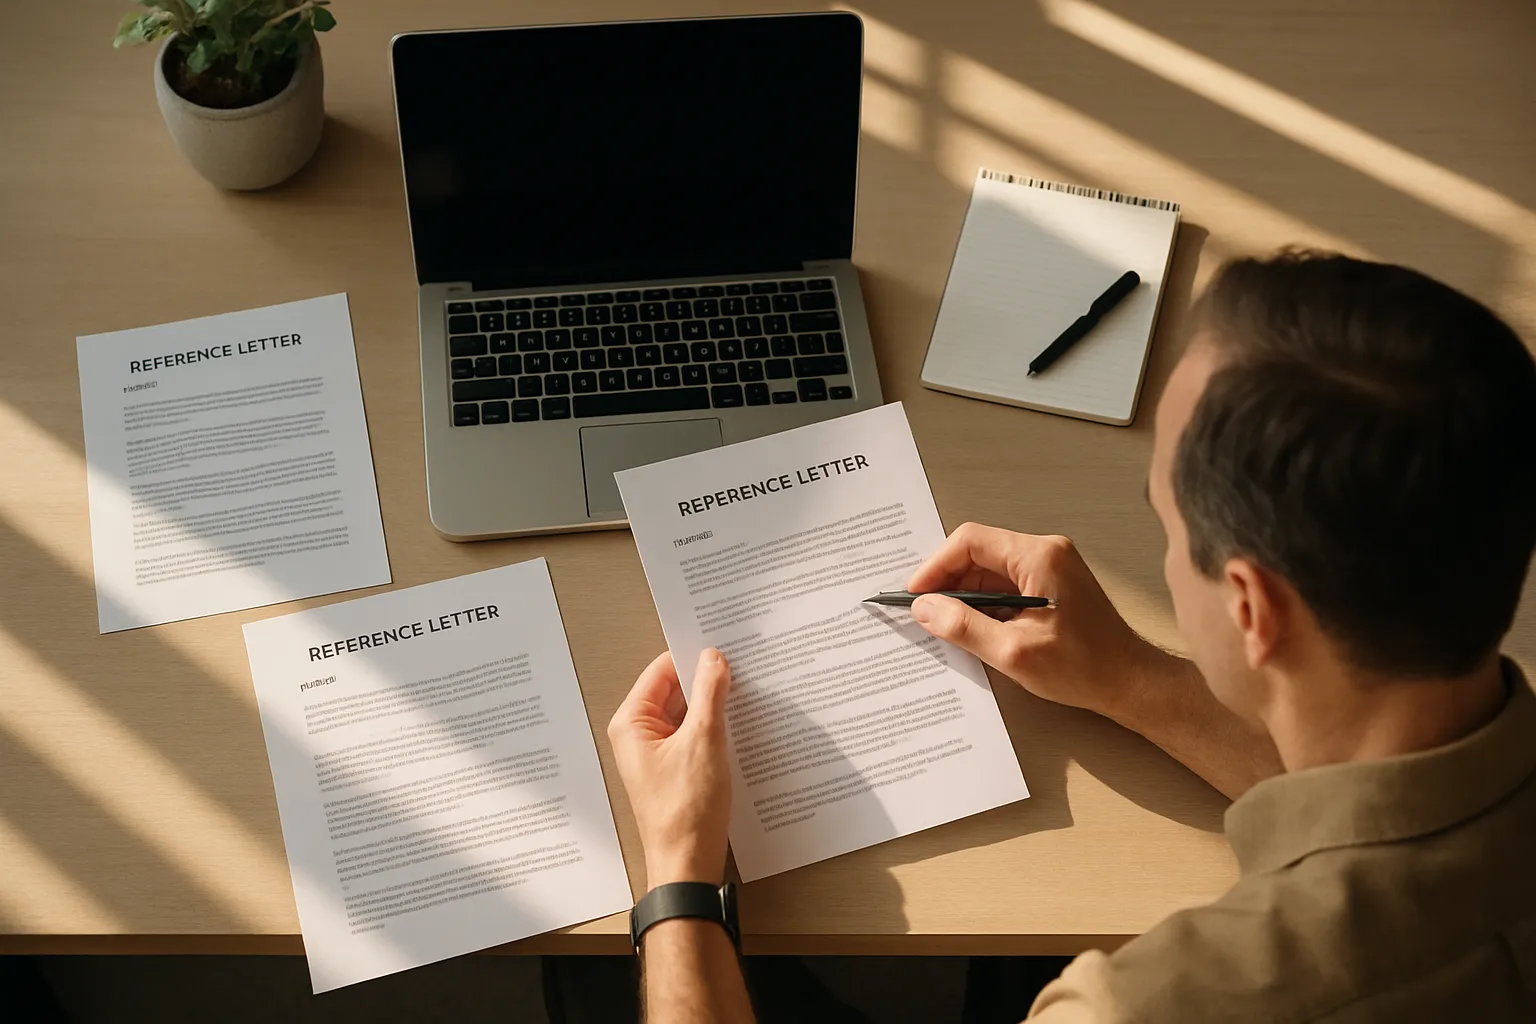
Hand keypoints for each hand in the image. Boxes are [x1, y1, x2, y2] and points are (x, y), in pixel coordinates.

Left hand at [608, 649, 733, 889]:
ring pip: (686, 713)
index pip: (661, 671)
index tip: (723, 644)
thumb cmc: (687, 809)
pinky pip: (693, 735)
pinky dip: (714, 726)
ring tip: (746, 689)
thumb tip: (714, 657)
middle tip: (742, 663)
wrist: (688, 864)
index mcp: (632, 723)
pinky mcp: (674, 769)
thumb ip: (709, 694)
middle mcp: (638, 735)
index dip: (691, 655)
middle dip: (705, 679)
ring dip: (712, 703)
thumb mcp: (703, 741)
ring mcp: (656, 753)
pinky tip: (740, 721)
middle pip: (674, 690)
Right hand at [906, 523, 1173, 721]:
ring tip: (942, 625)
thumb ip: (964, 627)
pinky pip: (1004, 584)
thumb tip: (924, 608)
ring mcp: (1050, 567)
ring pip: (989, 570)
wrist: (1130, 683)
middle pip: (978, 553)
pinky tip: (971, 628)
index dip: (935, 566)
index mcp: (1039, 557)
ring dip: (964, 595)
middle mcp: (1045, 552)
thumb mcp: (1014, 652)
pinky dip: (983, 604)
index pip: (971, 541)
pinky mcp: (1050, 585)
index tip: (914, 594)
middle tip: (923, 612)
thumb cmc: (1084, 668)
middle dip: (946, 582)